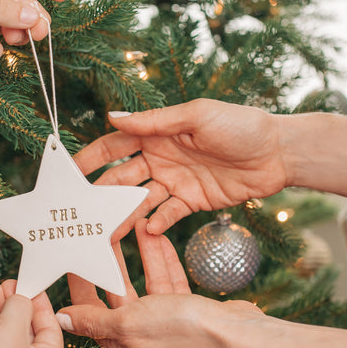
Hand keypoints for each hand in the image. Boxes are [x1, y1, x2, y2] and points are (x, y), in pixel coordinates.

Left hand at [56, 218, 262, 347]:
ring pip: (143, 280)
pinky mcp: (185, 309)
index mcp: (119, 345)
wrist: (238, 337)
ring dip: (137, 252)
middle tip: (97, 230)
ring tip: (130, 222)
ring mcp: (162, 322)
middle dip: (108, 259)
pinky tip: (155, 235)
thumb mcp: (129, 324)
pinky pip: (167, 279)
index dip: (79, 280)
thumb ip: (94, 320)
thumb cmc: (181, 332)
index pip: (88, 309)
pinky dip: (161, 258)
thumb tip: (61, 320)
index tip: (71, 252)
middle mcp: (138, 335)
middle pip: (115, 290)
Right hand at [75, 99, 286, 235]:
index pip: (115, 147)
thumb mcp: (195, 116)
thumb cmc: (240, 125)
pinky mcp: (192, 201)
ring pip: (141, 201)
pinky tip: (148, 230)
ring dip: (123, 215)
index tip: (68, 172)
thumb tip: (112, 118)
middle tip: (81, 211)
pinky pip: (168, 214)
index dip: (90, 158)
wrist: (278, 153)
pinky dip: (157, 222)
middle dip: (101, 194)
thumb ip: (154, 122)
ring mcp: (175, 181)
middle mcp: (160, 158)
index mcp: (157, 134)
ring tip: (106, 231)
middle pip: (122, 178)